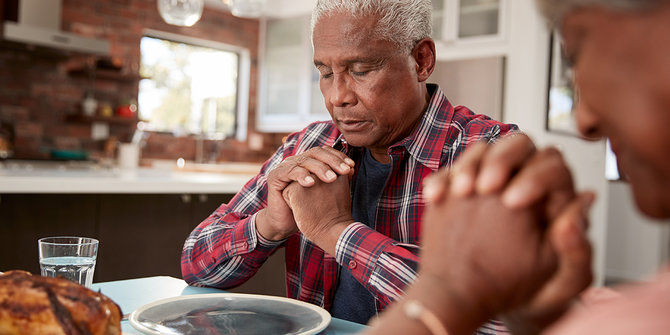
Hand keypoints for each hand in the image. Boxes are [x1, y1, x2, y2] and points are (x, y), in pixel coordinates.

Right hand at [257, 146, 353, 240]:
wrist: (287, 224)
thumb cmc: (307, 208)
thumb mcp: (324, 192)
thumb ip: (336, 179)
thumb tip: (352, 168)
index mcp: (308, 161)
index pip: (324, 152)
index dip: (338, 156)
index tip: (352, 166)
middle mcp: (296, 161)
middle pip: (316, 153)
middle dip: (332, 161)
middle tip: (345, 170)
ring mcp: (284, 167)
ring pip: (305, 161)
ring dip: (320, 168)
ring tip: (332, 179)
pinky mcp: (275, 176)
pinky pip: (290, 172)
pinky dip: (301, 176)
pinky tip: (311, 183)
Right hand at [423, 134, 593, 332]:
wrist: (486, 301)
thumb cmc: (529, 294)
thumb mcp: (560, 282)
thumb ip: (578, 249)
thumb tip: (585, 202)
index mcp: (555, 200)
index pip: (554, 167)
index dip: (535, 178)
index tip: (512, 204)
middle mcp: (525, 182)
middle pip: (519, 145)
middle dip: (501, 159)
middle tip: (485, 188)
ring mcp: (491, 183)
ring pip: (483, 151)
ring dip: (468, 165)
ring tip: (459, 192)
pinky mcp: (462, 189)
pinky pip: (450, 169)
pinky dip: (441, 178)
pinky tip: (436, 197)